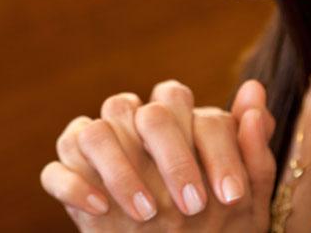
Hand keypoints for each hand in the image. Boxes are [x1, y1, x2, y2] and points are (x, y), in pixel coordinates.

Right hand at [40, 79, 276, 231]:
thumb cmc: (213, 226)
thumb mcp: (243, 200)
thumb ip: (253, 149)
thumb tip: (255, 90)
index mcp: (174, 116)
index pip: (187, 105)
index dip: (213, 150)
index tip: (230, 196)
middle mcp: (131, 123)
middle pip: (145, 112)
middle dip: (172, 159)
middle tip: (192, 208)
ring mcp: (94, 149)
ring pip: (94, 132)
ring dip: (120, 171)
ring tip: (146, 213)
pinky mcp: (66, 178)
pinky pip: (55, 170)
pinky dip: (75, 186)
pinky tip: (100, 210)